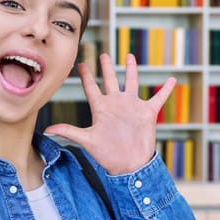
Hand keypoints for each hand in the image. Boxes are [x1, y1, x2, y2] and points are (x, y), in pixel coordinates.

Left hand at [45, 53, 175, 174]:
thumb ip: (68, 131)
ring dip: (131, 70)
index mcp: (101, 108)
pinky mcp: (147, 112)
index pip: (91, 87)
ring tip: (130, 56)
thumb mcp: (86, 140)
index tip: (80, 64)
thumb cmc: (107, 154)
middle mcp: (116, 103)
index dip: (86, 76)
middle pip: (111, 80)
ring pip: (132, 82)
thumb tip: (47, 129)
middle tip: (103, 54)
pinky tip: (172, 80)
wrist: (129, 164)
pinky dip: (166, 89)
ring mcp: (132, 106)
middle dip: (107, 67)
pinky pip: (159, 98)